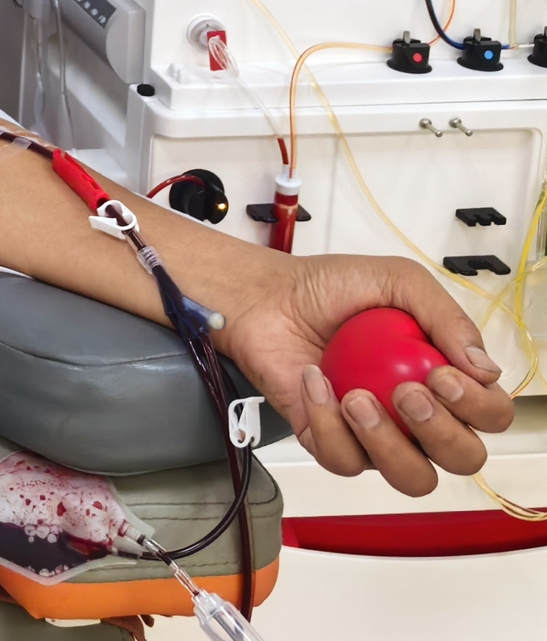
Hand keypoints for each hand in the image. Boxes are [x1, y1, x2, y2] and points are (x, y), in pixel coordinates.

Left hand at [215, 252, 513, 494]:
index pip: (490, 414)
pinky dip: (327, 424)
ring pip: (410, 476)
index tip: (443, 375)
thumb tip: (484, 368)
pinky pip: (343, 460)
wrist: (267, 296)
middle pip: (461, 457)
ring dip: (387, 444)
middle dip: (440, 432)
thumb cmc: (330, 288)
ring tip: (356, 398)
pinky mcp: (330, 441)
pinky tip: (317, 384)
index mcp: (443, 378)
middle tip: (405, 392)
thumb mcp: (397, 281)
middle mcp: (416, 414)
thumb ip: (446, 317)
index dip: (478, 406)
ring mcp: (375, 433)